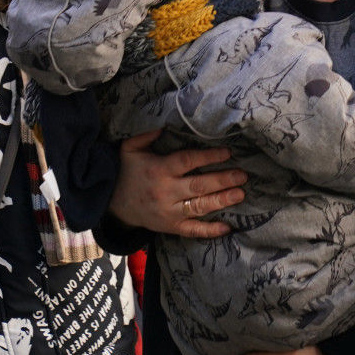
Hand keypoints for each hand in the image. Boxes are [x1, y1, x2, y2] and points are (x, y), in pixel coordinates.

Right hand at [108, 130, 245, 238]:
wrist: (111, 204)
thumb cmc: (126, 171)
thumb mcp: (129, 148)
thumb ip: (146, 134)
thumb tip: (166, 123)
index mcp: (159, 169)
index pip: (187, 161)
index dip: (208, 157)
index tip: (227, 152)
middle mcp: (166, 191)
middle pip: (199, 186)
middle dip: (223, 180)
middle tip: (242, 175)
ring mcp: (169, 211)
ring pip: (199, 207)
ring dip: (222, 201)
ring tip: (240, 194)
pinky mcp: (171, 227)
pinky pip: (192, 230)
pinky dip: (210, 231)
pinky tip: (227, 227)